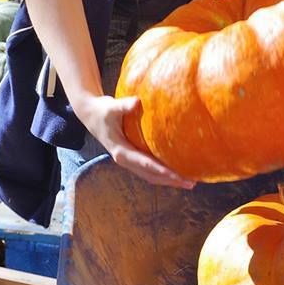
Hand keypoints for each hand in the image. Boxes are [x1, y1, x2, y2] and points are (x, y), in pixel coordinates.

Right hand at [81, 95, 195, 189]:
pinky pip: (149, 169)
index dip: (163, 172)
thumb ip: (124, 105)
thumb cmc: (103, 111)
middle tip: (191, 182)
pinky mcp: (132, 156)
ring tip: (189, 181)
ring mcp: (129, 160)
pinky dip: (163, 172)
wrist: (92, 115)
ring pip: (151, 175)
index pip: (147, 165)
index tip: (179, 176)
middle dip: (171, 180)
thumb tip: (137, 101)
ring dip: (168, 180)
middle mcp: (126, 160)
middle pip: (151, 176)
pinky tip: (176, 170)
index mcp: (121, 152)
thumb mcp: (111, 107)